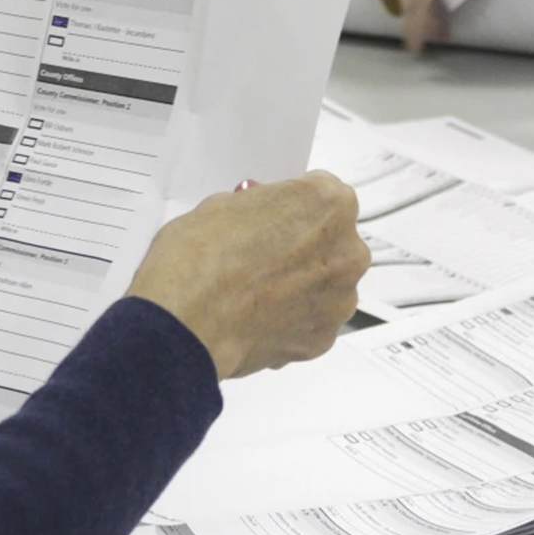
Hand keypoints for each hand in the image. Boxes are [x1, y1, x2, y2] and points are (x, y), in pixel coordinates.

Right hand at [126, 171, 366, 379]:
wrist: (187, 321)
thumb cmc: (200, 260)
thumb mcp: (224, 205)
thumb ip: (260, 209)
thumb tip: (260, 221)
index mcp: (329, 205)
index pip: (323, 196)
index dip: (293, 208)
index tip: (276, 219)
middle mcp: (346, 251)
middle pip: (332, 243)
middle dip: (303, 249)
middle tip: (262, 258)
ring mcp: (339, 299)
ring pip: (324, 286)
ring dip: (299, 287)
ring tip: (255, 293)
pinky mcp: (323, 338)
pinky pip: (311, 323)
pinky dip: (290, 321)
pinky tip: (256, 318)